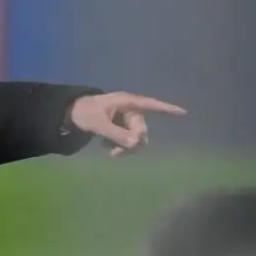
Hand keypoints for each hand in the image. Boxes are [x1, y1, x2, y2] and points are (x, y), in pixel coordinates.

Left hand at [67, 92, 186, 156]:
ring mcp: (127, 120)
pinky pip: (129, 141)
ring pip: (136, 139)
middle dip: (130, 143)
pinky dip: (119, 146)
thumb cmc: (84, 113)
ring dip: (124, 147)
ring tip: (107, 148)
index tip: (184, 113)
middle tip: (113, 153)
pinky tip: (106, 145)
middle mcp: (131, 111)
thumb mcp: (98, 124)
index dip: (167, 109)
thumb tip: (137, 144)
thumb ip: (116, 134)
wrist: (70, 114)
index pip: (151, 105)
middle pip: (141, 131)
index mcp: (127, 103)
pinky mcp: (122, 128)